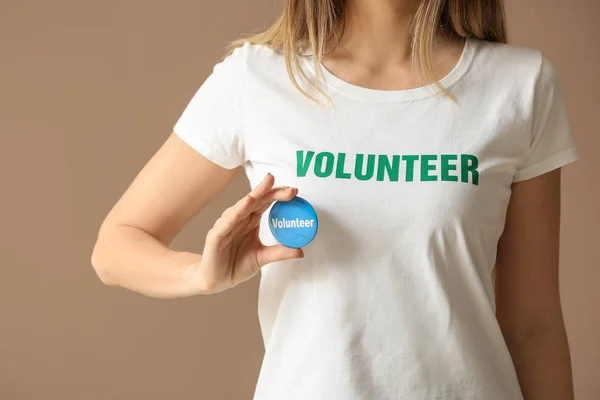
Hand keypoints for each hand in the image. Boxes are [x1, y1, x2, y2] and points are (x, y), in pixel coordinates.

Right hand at [195, 173, 302, 293]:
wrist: (216, 281)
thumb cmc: (236, 265)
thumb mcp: (262, 258)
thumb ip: (279, 253)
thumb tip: (300, 251)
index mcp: (250, 221)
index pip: (264, 203)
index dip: (278, 195)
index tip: (294, 191)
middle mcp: (238, 219)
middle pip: (255, 200)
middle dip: (270, 191)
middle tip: (288, 189)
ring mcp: (226, 225)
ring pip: (241, 207)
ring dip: (253, 197)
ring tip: (265, 188)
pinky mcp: (216, 236)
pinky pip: (226, 223)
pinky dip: (235, 213)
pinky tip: (244, 205)